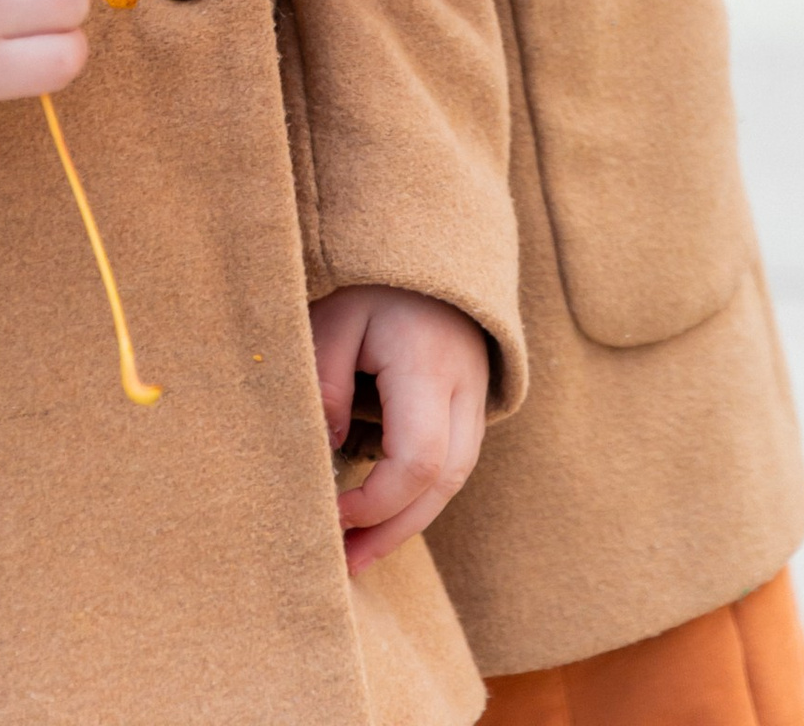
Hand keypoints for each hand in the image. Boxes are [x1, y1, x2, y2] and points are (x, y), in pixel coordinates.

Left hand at [310, 287, 489, 571]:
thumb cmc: (372, 279)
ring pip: (453, 480)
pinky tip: (383, 515)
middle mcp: (465, 388)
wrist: (431, 239)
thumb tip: (326, 454)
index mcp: (428, 365)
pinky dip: (420, 496)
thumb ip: (326, 384)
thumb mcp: (335, 317)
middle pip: (442, 483)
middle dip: (393, 530)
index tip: (331, 513)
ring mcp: (476, 397)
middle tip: (344, 565)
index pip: (417, 459)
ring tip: (358, 554)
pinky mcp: (472, 404)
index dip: (376, 501)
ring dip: (407, 522)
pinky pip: (453, 463)